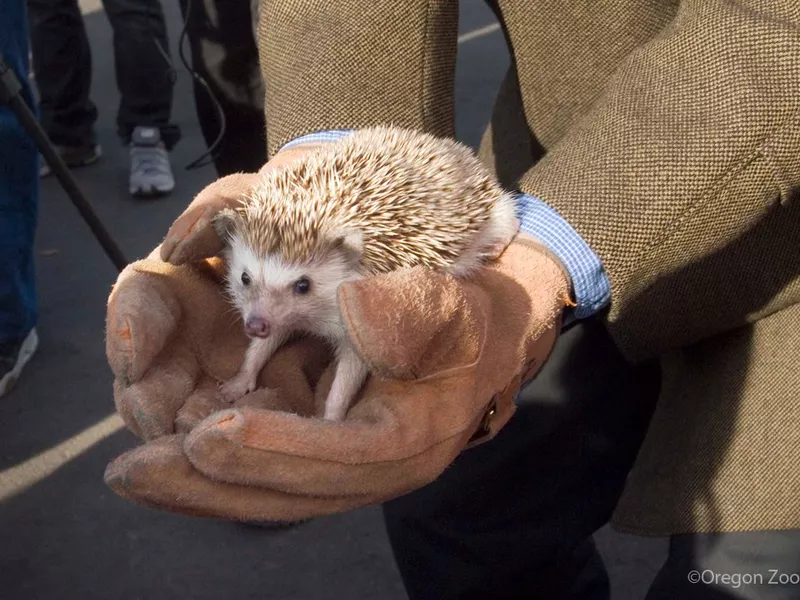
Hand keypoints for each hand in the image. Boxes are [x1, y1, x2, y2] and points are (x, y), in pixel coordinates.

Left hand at [104, 226, 570, 521]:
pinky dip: (216, 468)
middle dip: (209, 485)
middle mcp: (372, 470)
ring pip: (267, 489)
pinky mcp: (323, 452)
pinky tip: (171, 453)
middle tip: (134, 473)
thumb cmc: (468, 320)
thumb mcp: (455, 308)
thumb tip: (354, 310)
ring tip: (134, 472)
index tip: (209, 437)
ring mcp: (345, 467)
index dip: (275, 450)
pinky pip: (265, 471)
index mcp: (409, 439)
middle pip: (288, 492)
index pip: (340, 457)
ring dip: (198, 485)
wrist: (477, 342)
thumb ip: (413, 313)